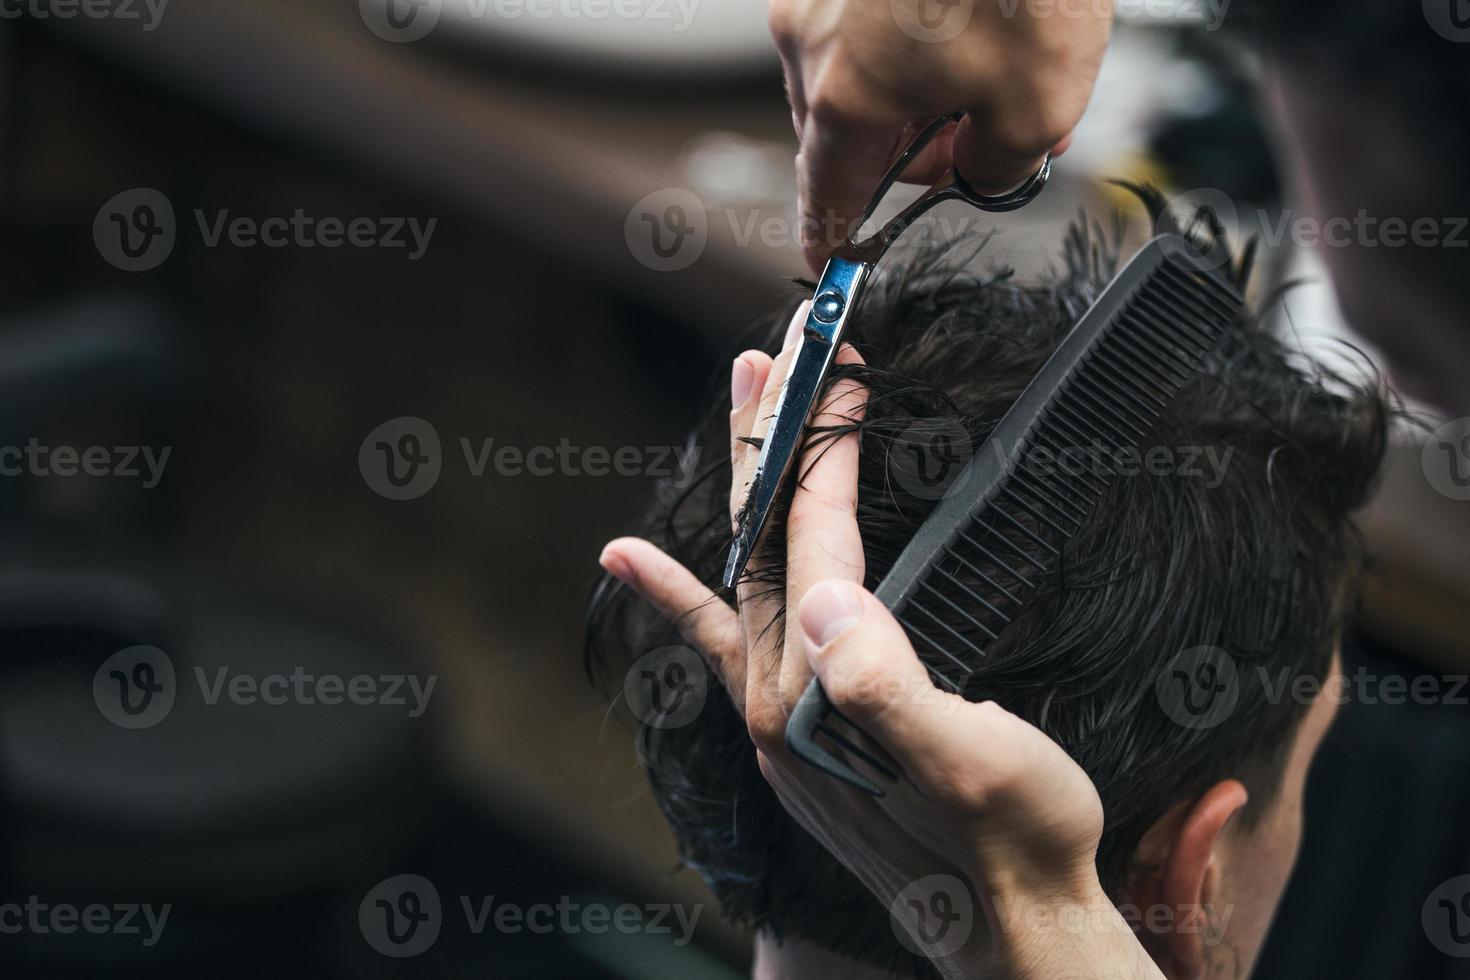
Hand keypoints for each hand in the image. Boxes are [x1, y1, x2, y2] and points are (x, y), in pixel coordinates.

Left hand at [600, 306, 1161, 977]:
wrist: (1013, 927)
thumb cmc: (1013, 842)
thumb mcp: (971, 763)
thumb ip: (887, 688)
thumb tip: (824, 600)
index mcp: (816, 694)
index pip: (809, 543)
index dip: (825, 454)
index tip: (842, 370)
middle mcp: (776, 701)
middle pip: (760, 542)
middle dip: (769, 439)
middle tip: (771, 349)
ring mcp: (777, 715)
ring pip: (747, 572)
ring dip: (747, 485)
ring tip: (748, 403)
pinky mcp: (791, 729)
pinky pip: (718, 642)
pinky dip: (676, 593)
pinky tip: (634, 558)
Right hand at [770, 0, 1110, 270]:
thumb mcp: (1037, 107)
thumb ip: (995, 169)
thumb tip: (980, 171)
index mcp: (845, 96)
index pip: (826, 194)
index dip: (829, 237)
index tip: (825, 259)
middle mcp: (812, 39)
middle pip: (844, 134)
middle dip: (908, 153)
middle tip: (979, 142)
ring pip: (854, 74)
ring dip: (914, 92)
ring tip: (991, 68)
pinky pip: (863, 21)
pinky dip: (909, 40)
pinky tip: (970, 23)